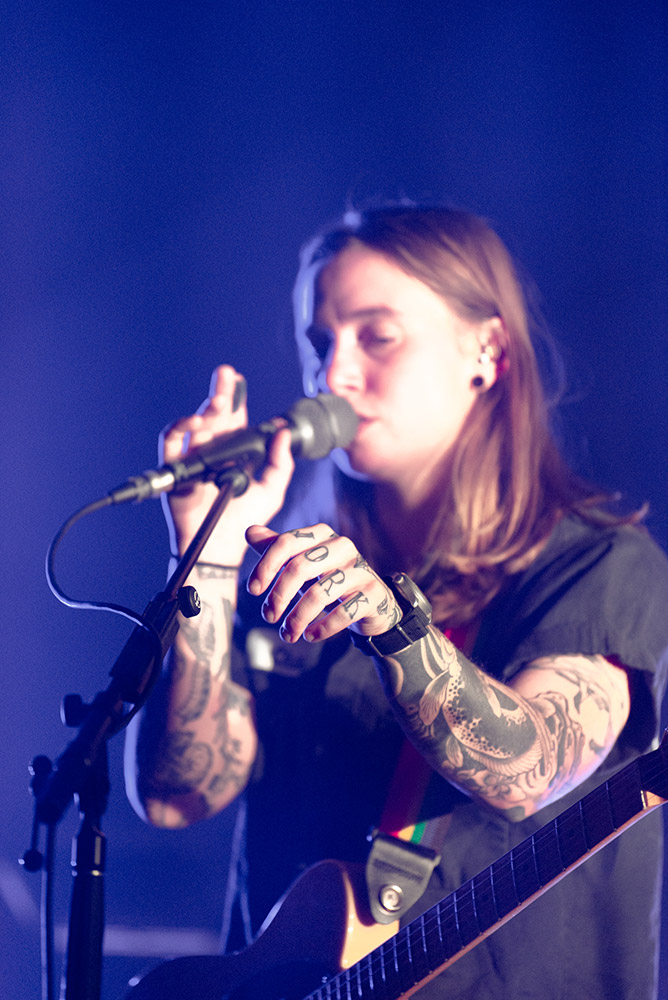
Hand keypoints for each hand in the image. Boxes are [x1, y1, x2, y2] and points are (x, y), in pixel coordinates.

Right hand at [160, 366, 294, 563]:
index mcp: (233, 453)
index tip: (238, 380)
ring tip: (220, 401)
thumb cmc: (246, 520)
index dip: (236, 399)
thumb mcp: (272, 489)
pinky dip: (181, 428)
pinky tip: (197, 421)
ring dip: (206, 409)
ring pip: (195, 425)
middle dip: (220, 393)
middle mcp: (212, 452)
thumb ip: (280, 463)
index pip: (234, 420)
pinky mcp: (177, 470)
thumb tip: (283, 432)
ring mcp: (193, 459)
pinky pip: (172, 443)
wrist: (223, 547)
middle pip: (214, 416)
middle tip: (226, 375)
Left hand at [246, 523, 402, 642]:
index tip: (254, 591)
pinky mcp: (373, 593)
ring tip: (288, 634)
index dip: (265, 566)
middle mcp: (342, 547)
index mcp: (322, 534)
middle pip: (300, 568)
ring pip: (319, 594)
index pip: (286, 543)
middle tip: (269, 616)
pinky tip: (310, 635)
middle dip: (279, 596)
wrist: (371, 601)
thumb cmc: (329, 578)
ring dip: (297, 618)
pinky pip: (343, 613)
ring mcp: (360, 570)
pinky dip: (322, 628)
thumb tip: (250, 532)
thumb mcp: (303, 562)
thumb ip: (278, 548)